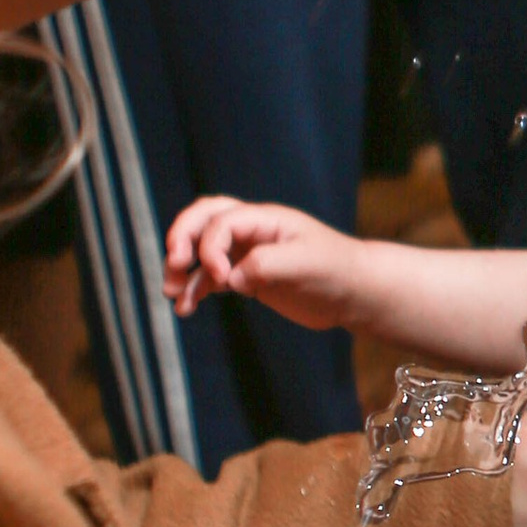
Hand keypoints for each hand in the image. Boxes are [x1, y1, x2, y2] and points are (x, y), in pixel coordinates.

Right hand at [166, 196, 361, 325]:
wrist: (355, 292)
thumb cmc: (336, 270)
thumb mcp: (306, 264)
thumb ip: (266, 265)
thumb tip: (230, 278)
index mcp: (266, 219)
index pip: (222, 221)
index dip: (211, 247)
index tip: (224, 279)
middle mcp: (252, 231)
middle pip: (202, 219)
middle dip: (182, 238)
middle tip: (174, 262)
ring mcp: (247, 253)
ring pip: (202, 252)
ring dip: (182, 268)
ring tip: (171, 293)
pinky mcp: (247, 277)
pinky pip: (211, 278)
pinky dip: (195, 290)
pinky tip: (185, 308)